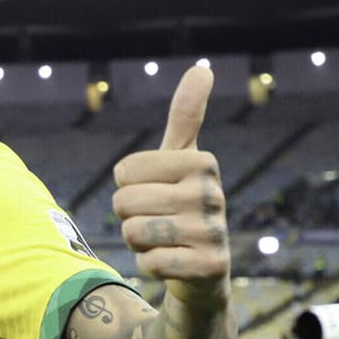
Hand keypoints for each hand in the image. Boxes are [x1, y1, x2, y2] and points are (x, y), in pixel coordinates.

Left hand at [113, 67, 227, 305]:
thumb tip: (202, 67)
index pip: (124, 171)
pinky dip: (150, 266)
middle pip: (124, 203)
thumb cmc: (181, 205)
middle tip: (156, 221)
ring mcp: (214, 230)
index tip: (153, 192)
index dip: (127, 187)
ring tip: (162, 240)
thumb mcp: (182, 159)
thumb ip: (186, 115)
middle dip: (129, 217)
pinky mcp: (210, 265)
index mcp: (201, 162)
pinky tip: (171, 262)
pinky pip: (149, 263)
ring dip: (137, 242)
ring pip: (133, 233)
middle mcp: (212, 193)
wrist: (202, 270)